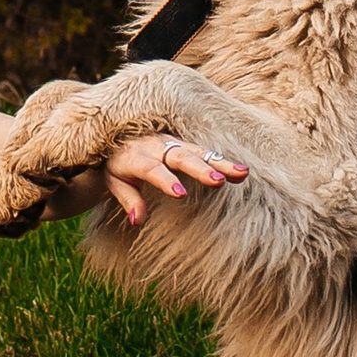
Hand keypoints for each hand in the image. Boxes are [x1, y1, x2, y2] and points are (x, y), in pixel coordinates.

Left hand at [91, 133, 247, 233]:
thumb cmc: (118, 164)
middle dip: (200, 169)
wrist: (119, 136)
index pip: (152, 169)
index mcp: (137, 157)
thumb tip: (137, 220)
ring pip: (198, 152)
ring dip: (220, 163)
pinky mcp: (184, 144)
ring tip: (241, 173)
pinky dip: (223, 160)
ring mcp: (173, 143)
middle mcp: (157, 147)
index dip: (166, 180)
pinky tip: (242, 171)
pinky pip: (205, 151)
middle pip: (180, 157)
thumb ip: (128, 200)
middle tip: (218, 181)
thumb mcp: (114, 182)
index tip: (180, 194)